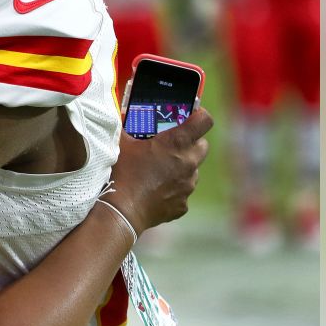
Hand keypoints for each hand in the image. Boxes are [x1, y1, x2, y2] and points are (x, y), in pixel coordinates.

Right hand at [108, 108, 212, 232]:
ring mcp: (188, 185)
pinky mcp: (183, 204)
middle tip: (172, 144)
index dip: (200, 115)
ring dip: (182, 166)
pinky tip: (156, 188)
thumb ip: (128, 126)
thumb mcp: (121, 142)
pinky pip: (183, 191)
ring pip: (193, 169)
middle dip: (191, 142)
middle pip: (202, 145)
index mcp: (176, 143)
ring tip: (160, 169)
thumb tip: (126, 115)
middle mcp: (188, 162)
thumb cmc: (121, 172)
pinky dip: (174, 188)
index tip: (191, 115)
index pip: (204, 121)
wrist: (121, 210)